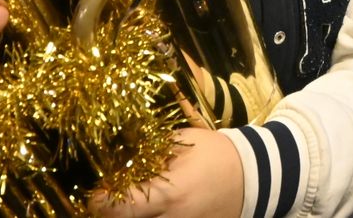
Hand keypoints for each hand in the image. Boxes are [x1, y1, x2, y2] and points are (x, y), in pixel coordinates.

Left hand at [92, 126, 243, 216]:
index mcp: (171, 194)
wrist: (256, 176)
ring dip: (135, 217)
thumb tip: (119, 157)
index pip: (122, 208)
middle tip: (110, 203)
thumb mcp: (182, 143)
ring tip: (131, 205)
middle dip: (114, 214)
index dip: (102, 202)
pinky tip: (150, 210)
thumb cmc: (216, 154)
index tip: (96, 194)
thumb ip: (150, 151)